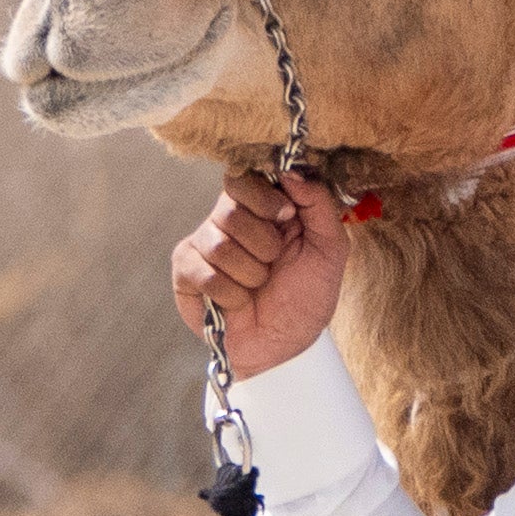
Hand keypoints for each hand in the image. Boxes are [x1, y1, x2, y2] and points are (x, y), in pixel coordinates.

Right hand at [166, 171, 354, 378]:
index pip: (244, 177)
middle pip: (229, 210)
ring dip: (251, 275)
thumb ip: (318, 203)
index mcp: (258, 206)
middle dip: (264, 245)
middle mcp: (225, 219)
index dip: (265, 198)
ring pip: (219, 246)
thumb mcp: (329, 248)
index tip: (287, 218)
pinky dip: (232, 295)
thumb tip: (291, 170)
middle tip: (274, 263)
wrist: (287, 345)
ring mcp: (201, 245)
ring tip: (258, 286)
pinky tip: (239, 302)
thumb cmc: (306, 295)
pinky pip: (205, 275)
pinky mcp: (185, 272)